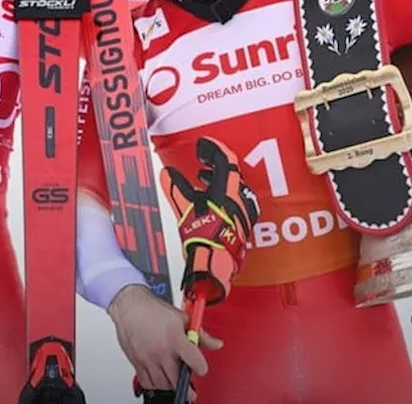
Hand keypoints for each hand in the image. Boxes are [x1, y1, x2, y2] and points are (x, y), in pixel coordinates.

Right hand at [108, 284, 218, 397]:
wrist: (130, 307)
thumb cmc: (154, 311)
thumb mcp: (183, 318)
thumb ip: (201, 335)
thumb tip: (216, 344)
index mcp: (176, 339)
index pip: (195, 362)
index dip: (201, 368)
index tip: (201, 368)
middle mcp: (162, 351)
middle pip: (177, 380)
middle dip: (186, 386)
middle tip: (190, 388)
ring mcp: (148, 359)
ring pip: (162, 385)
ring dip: (171, 386)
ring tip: (175, 382)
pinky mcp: (137, 362)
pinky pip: (147, 383)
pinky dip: (155, 386)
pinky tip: (160, 380)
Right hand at [160, 137, 259, 305]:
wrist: (216, 265)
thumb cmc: (203, 239)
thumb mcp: (184, 211)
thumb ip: (175, 190)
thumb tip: (167, 174)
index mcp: (226, 192)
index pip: (226, 161)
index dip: (215, 149)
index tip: (204, 145)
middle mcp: (239, 200)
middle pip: (233, 174)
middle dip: (217, 166)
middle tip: (203, 163)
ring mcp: (244, 214)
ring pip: (236, 189)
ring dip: (221, 183)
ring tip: (206, 184)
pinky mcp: (243, 226)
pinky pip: (237, 204)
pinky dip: (225, 198)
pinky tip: (214, 206)